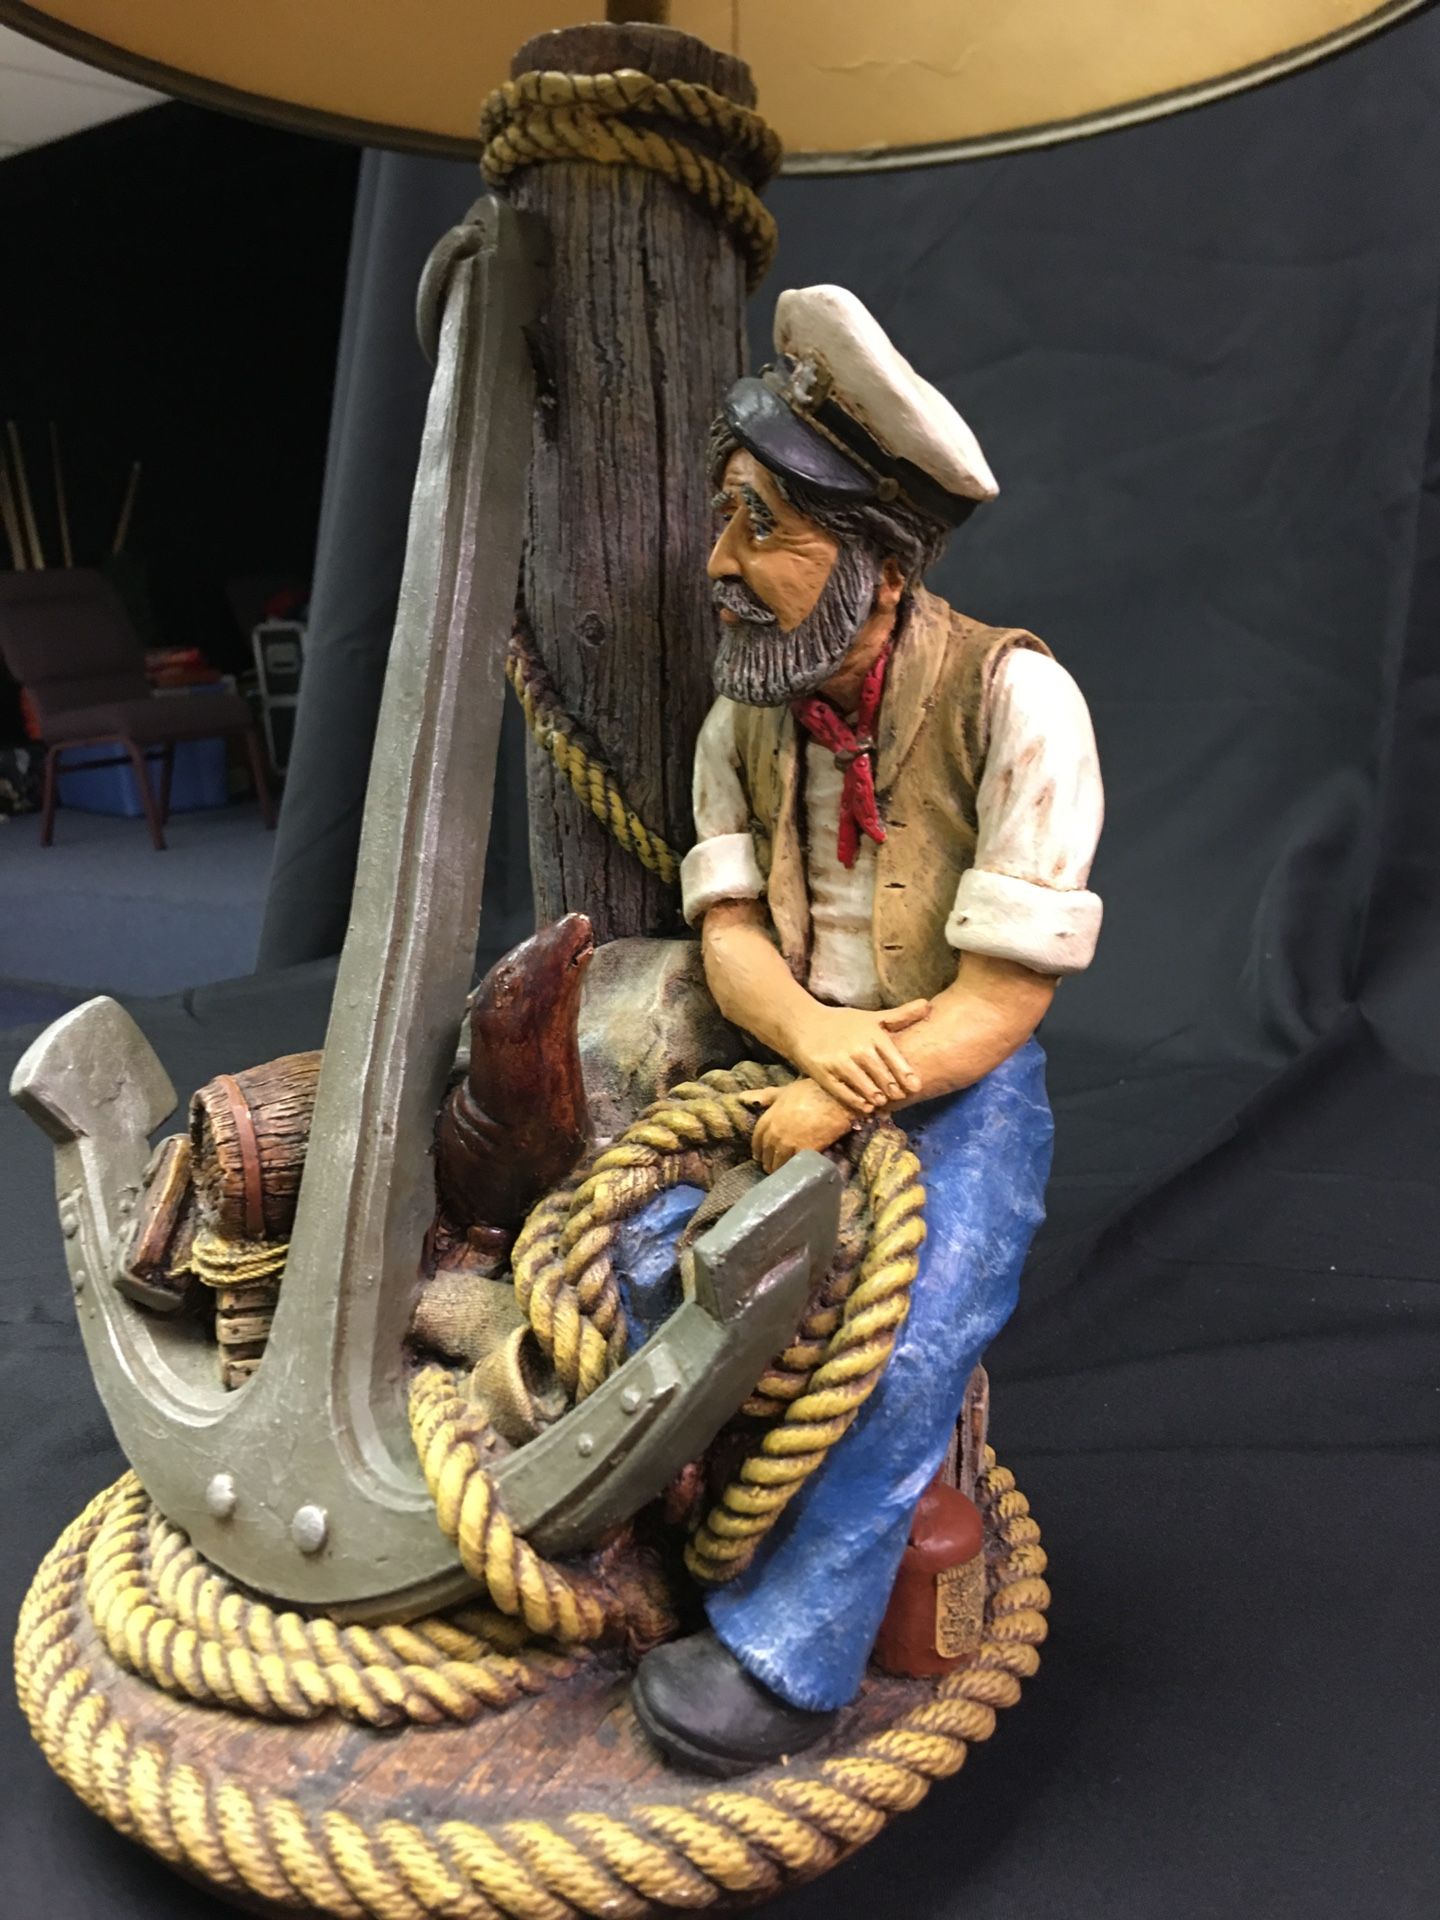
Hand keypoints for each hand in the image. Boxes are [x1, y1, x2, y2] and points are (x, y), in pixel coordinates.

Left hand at [751, 1078, 855, 1172]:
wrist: (836, 1098)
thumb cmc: (812, 1091)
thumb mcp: (785, 1091)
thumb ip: (765, 1096)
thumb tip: (742, 1097)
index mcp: (769, 1117)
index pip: (757, 1139)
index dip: (758, 1149)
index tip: (760, 1156)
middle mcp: (775, 1132)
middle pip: (766, 1153)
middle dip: (768, 1161)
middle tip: (772, 1167)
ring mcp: (789, 1143)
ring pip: (778, 1163)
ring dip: (779, 1170)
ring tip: (783, 1174)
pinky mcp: (804, 1151)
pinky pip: (794, 1165)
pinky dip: (794, 1171)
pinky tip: (796, 1174)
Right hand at [789, 1001, 929, 1112]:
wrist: (804, 1025)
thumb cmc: (843, 1023)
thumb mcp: (872, 1018)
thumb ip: (901, 1015)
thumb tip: (927, 1005)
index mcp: (873, 1035)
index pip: (896, 1059)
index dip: (907, 1077)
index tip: (915, 1088)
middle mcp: (858, 1049)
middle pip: (883, 1077)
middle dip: (894, 1090)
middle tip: (900, 1097)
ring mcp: (840, 1062)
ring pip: (866, 1088)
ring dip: (877, 1098)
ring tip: (883, 1101)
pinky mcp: (824, 1074)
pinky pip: (845, 1094)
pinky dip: (858, 1103)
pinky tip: (867, 1106)